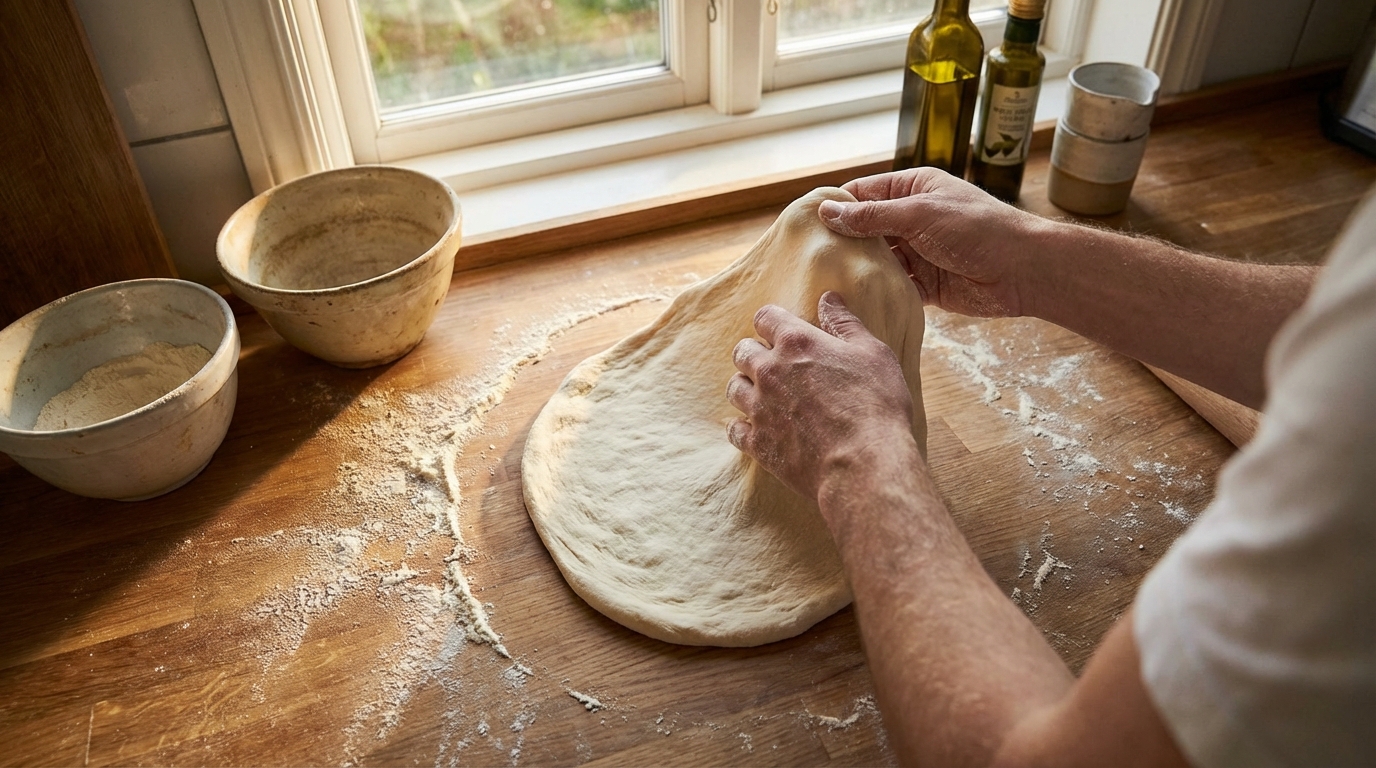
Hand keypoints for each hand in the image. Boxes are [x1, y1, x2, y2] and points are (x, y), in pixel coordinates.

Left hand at [726, 292, 916, 504]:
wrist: (864, 465)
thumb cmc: (876, 406)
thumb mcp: (873, 354)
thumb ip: (846, 324)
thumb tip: (828, 298)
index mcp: (797, 343)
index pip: (765, 317)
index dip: (772, 322)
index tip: (781, 332)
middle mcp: (770, 371)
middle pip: (742, 351)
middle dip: (754, 353)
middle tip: (774, 365)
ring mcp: (759, 409)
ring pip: (734, 388)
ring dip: (747, 387)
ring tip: (765, 396)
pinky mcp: (758, 443)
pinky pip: (734, 430)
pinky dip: (743, 427)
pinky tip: (759, 430)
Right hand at [819, 168, 1050, 317]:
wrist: (1023, 270)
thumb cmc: (978, 229)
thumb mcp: (920, 214)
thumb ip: (872, 216)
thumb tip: (828, 211)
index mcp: (912, 190)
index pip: (862, 193)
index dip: (834, 206)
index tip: (803, 224)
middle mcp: (912, 219)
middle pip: (865, 229)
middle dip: (841, 242)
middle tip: (807, 258)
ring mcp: (918, 253)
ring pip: (876, 260)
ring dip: (857, 270)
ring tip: (823, 282)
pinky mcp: (925, 285)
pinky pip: (892, 287)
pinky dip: (876, 293)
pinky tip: (853, 301)